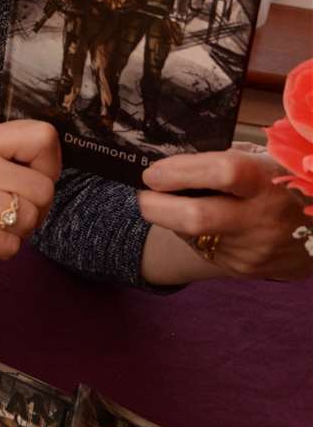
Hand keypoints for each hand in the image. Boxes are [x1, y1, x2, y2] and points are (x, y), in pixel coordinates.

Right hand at [0, 120, 60, 293]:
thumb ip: (13, 157)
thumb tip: (58, 157)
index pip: (43, 137)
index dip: (48, 167)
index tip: (26, 182)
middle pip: (44, 187)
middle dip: (35, 211)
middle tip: (5, 215)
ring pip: (29, 217)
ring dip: (17, 233)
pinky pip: (9, 245)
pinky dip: (1, 251)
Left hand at [138, 143, 312, 281]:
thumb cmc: (284, 181)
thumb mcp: (266, 159)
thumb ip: (227, 157)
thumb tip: (175, 157)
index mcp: (267, 180)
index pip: (222, 172)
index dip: (182, 170)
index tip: (154, 171)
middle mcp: (262, 218)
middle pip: (197, 218)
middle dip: (157, 206)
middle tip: (143, 195)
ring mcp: (254, 249)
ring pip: (194, 237)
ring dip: (172, 219)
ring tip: (171, 202)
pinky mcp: (246, 269)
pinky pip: (205, 250)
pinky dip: (193, 234)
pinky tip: (202, 222)